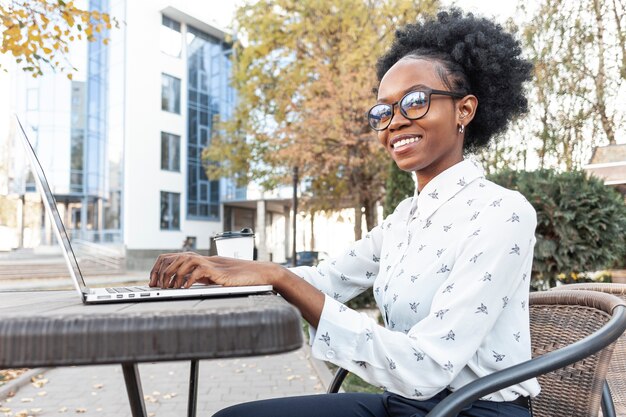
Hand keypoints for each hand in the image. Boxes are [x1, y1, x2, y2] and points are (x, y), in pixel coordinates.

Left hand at [148, 252, 274, 288]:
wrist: (260, 274)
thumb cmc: (240, 278)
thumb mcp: (215, 279)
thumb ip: (201, 279)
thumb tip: (182, 286)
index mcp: (201, 261)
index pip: (173, 257)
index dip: (159, 268)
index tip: (152, 281)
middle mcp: (204, 259)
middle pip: (175, 257)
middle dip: (161, 271)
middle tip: (156, 286)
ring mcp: (212, 263)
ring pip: (184, 261)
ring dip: (173, 274)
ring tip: (167, 287)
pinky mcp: (219, 270)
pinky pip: (199, 271)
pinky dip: (188, 279)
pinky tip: (184, 288)